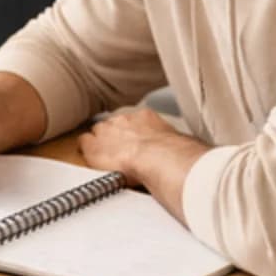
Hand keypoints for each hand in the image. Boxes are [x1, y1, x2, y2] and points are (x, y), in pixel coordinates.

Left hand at [78, 107, 209, 222]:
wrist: (158, 157)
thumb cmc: (173, 156)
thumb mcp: (179, 144)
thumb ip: (175, 145)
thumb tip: (190, 153)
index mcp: (146, 118)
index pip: (132, 121)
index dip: (130, 134)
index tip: (133, 143)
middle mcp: (124, 119)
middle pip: (113, 124)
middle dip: (113, 136)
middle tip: (119, 151)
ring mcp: (107, 130)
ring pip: (97, 132)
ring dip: (100, 143)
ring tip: (106, 157)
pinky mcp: (94, 145)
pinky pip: (84, 143)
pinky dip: (86, 150)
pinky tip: (90, 157)